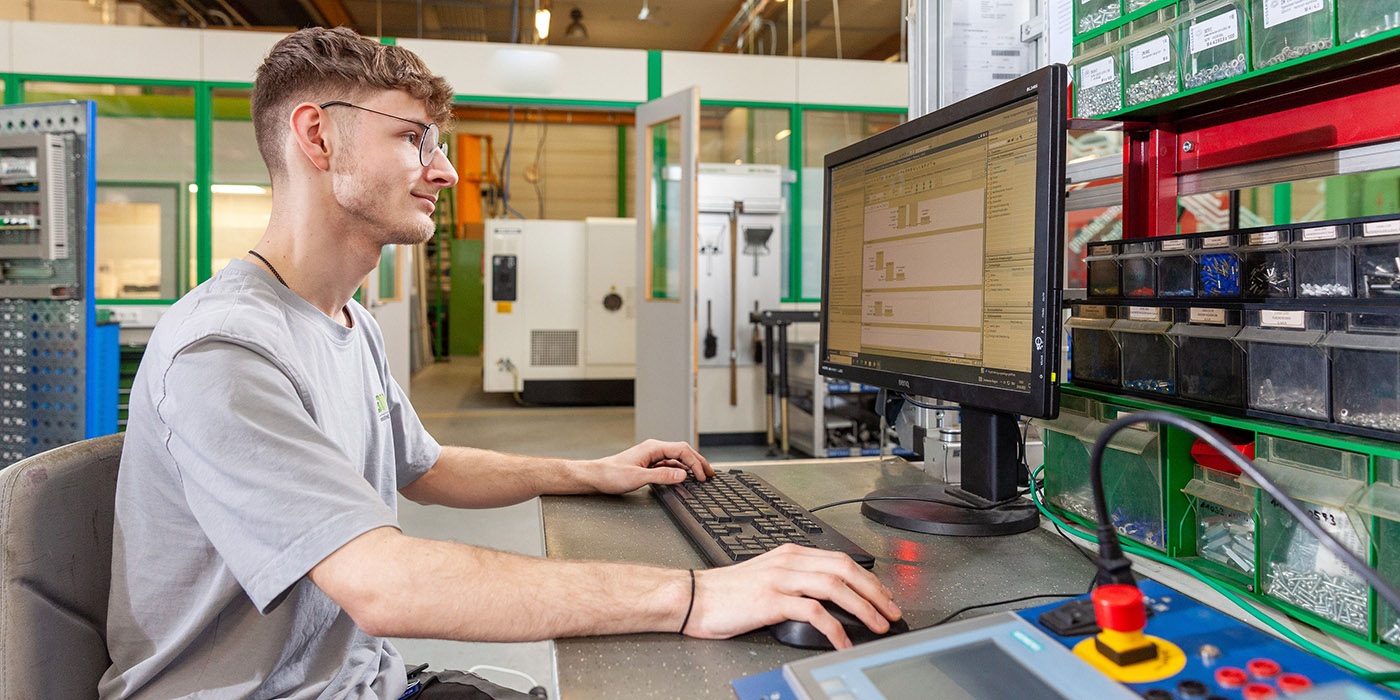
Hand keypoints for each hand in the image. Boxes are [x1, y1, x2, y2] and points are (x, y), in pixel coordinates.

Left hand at [578, 439, 714, 494]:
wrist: (595, 477)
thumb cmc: (611, 475)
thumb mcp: (638, 477)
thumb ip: (662, 476)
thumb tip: (683, 475)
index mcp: (653, 448)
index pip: (682, 450)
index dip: (696, 462)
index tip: (703, 476)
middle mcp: (654, 449)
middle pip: (683, 451)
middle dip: (698, 462)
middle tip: (710, 474)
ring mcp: (651, 457)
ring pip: (677, 458)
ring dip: (690, 466)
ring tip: (702, 476)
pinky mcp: (648, 465)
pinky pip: (669, 465)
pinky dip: (680, 470)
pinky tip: (684, 477)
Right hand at [682, 544, 901, 649]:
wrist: (692, 597)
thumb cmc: (727, 593)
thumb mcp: (768, 578)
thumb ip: (796, 581)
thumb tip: (830, 600)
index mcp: (790, 554)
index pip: (841, 560)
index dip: (868, 578)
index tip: (884, 596)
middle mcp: (788, 562)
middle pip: (845, 570)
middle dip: (875, 592)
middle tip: (892, 611)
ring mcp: (780, 579)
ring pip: (835, 586)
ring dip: (863, 607)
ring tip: (878, 625)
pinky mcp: (771, 600)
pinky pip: (813, 611)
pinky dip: (835, 627)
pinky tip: (843, 640)